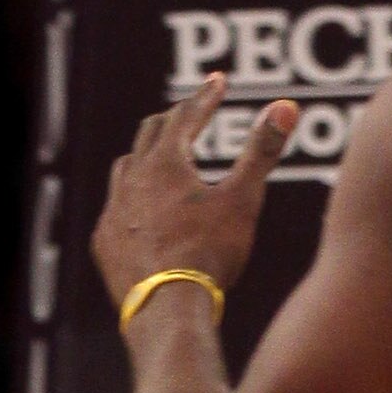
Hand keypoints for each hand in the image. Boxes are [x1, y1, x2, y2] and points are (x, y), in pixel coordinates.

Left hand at [91, 75, 297, 316]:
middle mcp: (133, 179)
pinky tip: (141, 211)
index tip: (218, 81)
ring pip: (126, 167)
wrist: (166, 311)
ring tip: (161, 156)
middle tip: (192, 113)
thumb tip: (286, 107)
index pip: (186, 115)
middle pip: (151, 133)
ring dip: (146, 155)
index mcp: (166, 163)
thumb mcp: (243, 199)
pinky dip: (131, 197)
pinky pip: (114, 208)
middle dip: (175, 119)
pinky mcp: (105, 243)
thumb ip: (262, 150)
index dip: (206, 97)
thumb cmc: (208, 253)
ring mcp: (114, 212)